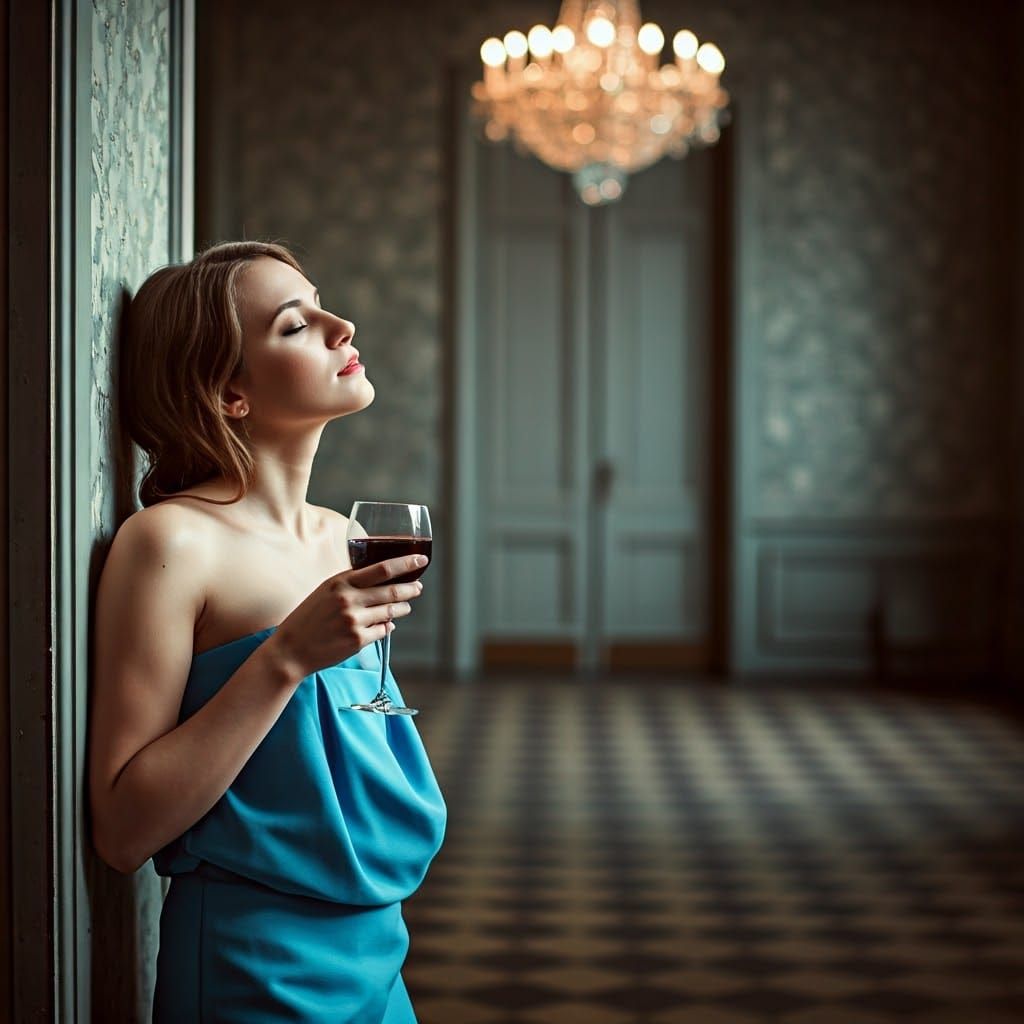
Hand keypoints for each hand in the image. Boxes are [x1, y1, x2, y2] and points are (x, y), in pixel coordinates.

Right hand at [266, 554, 427, 677]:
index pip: (382, 568)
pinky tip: (385, 625)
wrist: (291, 649)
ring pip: (391, 612)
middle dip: (410, 588)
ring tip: (405, 607)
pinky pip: (383, 630)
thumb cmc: (309, 618)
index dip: (405, 563)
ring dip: (403, 609)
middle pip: (392, 591)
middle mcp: (349, 599)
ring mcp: (354, 620)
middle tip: (418, 587)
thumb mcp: (325, 591)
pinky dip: (387, 627)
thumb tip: (380, 580)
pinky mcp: (357, 640)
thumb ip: (350, 583)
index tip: (420, 560)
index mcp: (341, 582)